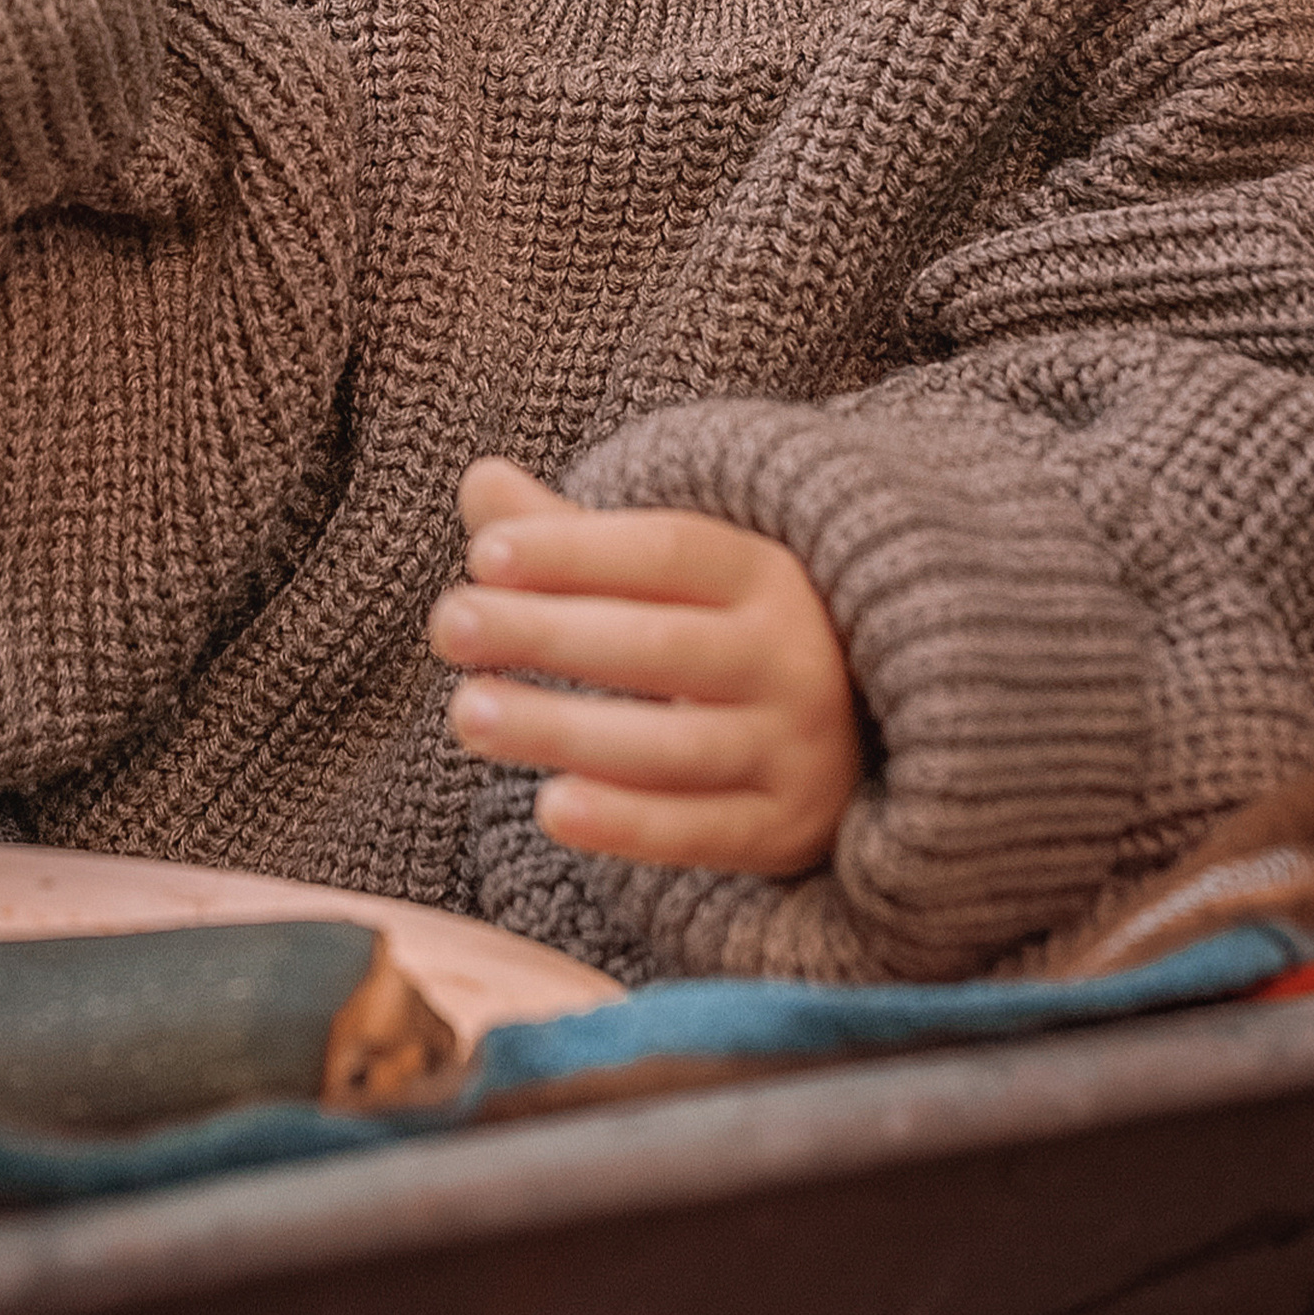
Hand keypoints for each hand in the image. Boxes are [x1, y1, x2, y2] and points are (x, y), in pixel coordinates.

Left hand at [428, 459, 861, 878]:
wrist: (865, 738)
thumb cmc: (726, 636)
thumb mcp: (672, 576)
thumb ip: (575, 538)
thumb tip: (479, 483)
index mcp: (766, 573)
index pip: (667, 551)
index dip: (575, 551)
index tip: (484, 554)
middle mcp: (793, 657)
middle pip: (661, 645)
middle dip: (548, 634)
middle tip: (449, 628)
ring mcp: (796, 749)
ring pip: (672, 745)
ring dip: (563, 730)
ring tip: (467, 713)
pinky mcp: (785, 830)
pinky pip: (700, 832)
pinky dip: (626, 824)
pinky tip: (549, 808)